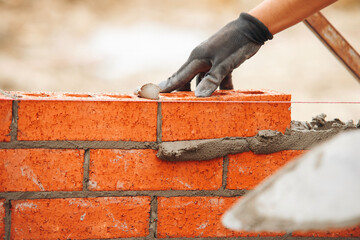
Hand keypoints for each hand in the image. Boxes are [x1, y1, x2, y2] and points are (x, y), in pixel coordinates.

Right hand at [158, 13, 272, 96]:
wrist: (251, 28)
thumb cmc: (236, 44)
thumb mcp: (225, 64)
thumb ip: (212, 80)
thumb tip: (199, 96)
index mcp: (197, 59)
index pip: (179, 76)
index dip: (168, 87)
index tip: (156, 94)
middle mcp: (201, 59)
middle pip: (187, 79)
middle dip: (183, 92)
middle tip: (177, 105)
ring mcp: (210, 60)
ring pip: (202, 79)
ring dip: (202, 91)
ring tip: (200, 105)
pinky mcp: (220, 62)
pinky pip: (216, 77)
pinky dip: (219, 86)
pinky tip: (226, 95)